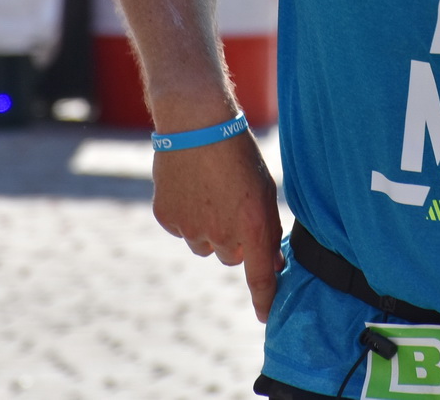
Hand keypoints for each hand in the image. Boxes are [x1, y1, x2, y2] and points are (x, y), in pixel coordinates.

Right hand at [151, 128, 284, 321]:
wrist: (196, 122)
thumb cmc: (238, 152)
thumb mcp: (265, 189)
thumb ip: (267, 227)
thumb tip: (271, 260)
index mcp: (253, 226)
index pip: (260, 276)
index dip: (265, 299)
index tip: (267, 316)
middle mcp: (221, 234)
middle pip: (232, 256)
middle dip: (235, 239)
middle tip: (233, 205)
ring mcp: (191, 229)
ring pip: (204, 245)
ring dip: (209, 228)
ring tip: (210, 190)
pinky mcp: (168, 218)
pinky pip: (181, 229)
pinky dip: (186, 215)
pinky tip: (190, 186)